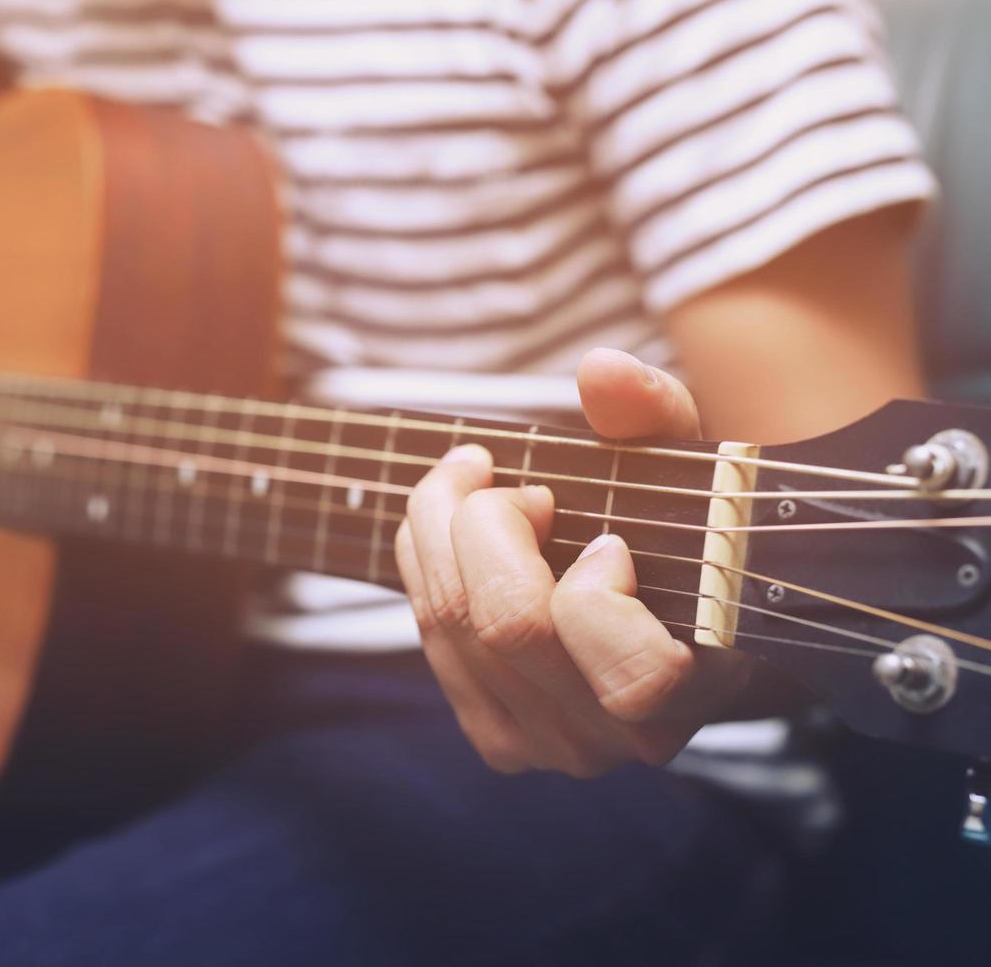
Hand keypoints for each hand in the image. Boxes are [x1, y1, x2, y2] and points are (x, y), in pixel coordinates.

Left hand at [395, 348, 753, 776]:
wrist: (674, 624)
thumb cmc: (688, 538)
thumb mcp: (690, 470)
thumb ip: (657, 415)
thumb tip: (601, 370)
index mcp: (693, 690)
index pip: (632, 675)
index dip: (597, 595)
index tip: (608, 538)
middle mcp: (616, 737)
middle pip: (508, 625)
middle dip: (484, 521)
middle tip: (499, 473)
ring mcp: (548, 747)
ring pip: (450, 626)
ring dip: (437, 528)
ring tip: (466, 478)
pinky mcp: (496, 740)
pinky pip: (428, 639)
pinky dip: (424, 564)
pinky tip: (448, 527)